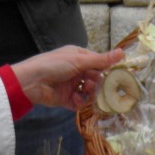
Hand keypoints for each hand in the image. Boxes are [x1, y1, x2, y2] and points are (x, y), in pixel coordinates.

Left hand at [9, 46, 125, 109]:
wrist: (31, 82)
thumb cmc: (54, 65)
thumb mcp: (79, 60)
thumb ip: (101, 60)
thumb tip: (122, 52)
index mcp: (78, 57)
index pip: (98, 62)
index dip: (106, 68)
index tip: (115, 74)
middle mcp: (75, 70)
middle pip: (96, 78)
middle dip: (97, 82)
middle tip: (93, 82)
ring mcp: (71, 85)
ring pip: (89, 91)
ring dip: (89, 92)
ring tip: (85, 90)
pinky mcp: (66, 99)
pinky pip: (79, 102)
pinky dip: (80, 102)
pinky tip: (76, 99)